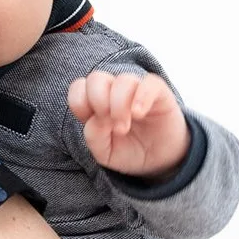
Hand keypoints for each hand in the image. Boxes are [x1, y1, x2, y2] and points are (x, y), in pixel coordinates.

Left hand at [66, 70, 189, 178]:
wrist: (160, 160)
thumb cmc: (129, 152)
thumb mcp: (105, 154)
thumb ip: (94, 137)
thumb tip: (97, 118)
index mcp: (96, 103)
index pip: (78, 88)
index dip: (79, 103)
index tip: (92, 123)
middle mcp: (114, 92)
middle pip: (96, 78)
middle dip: (97, 101)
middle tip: (109, 124)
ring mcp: (137, 90)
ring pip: (123, 80)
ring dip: (119, 105)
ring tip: (123, 129)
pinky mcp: (159, 93)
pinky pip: (149, 83)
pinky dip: (141, 97)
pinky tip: (138, 114)